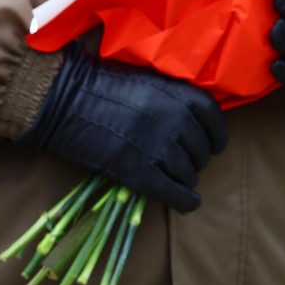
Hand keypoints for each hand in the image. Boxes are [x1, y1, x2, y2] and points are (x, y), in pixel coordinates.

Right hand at [15, 51, 226, 212]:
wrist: (68, 100)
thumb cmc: (105, 85)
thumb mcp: (149, 80)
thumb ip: (174, 98)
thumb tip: (194, 120)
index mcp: (180, 95)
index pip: (215, 120)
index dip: (216, 136)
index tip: (214, 145)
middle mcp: (175, 120)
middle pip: (201, 150)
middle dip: (196, 159)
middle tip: (184, 161)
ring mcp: (157, 147)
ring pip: (187, 173)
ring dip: (186, 179)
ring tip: (176, 177)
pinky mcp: (137, 171)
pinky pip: (172, 193)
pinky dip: (184, 201)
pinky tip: (188, 203)